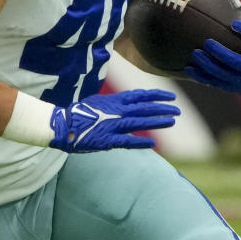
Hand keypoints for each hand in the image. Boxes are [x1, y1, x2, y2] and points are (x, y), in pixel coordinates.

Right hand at [48, 89, 179, 152]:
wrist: (62, 125)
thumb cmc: (80, 114)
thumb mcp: (99, 101)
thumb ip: (116, 102)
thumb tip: (130, 101)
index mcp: (114, 101)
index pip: (141, 96)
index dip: (157, 95)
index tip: (171, 96)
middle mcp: (116, 111)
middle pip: (144, 108)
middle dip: (162, 108)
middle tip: (177, 110)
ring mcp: (112, 125)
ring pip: (139, 122)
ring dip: (156, 122)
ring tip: (171, 121)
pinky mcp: (107, 140)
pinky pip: (127, 141)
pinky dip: (140, 142)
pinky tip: (153, 144)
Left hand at [185, 0, 240, 94]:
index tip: (234, 24)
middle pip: (236, 62)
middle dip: (221, 54)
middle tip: (207, 42)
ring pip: (223, 75)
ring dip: (208, 65)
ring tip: (195, 53)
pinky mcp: (229, 87)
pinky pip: (213, 82)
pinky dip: (200, 77)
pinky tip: (188, 68)